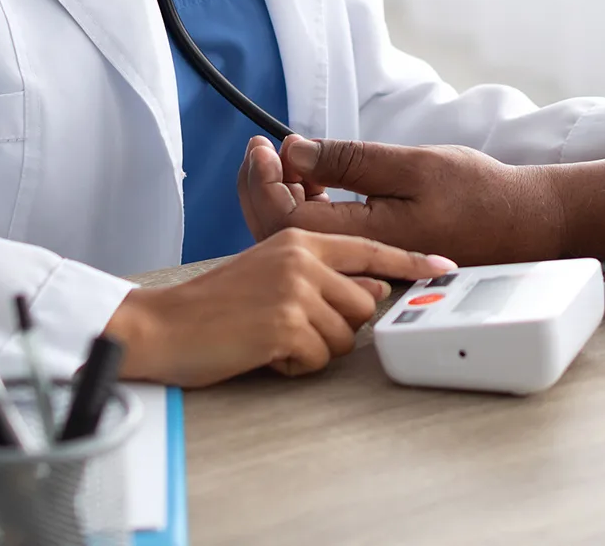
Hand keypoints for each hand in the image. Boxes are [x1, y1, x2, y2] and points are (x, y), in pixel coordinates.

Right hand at [103, 229, 456, 386]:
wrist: (161, 326)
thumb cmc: (213, 306)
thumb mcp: (272, 272)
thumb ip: (323, 275)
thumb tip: (373, 288)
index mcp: (301, 240)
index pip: (371, 249)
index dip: (412, 261)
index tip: (443, 267)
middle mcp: (303, 259)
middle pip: (364, 304)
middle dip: (338, 326)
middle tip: (293, 329)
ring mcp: (295, 291)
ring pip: (345, 335)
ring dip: (314, 349)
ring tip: (273, 339)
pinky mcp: (285, 325)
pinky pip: (318, 358)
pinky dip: (295, 365)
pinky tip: (264, 353)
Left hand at [242, 135, 566, 267]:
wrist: (523, 224)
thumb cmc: (478, 193)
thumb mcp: (413, 164)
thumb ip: (350, 161)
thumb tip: (293, 153)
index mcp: (366, 239)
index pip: (285, 219)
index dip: (263, 182)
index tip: (264, 146)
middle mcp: (359, 261)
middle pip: (282, 234)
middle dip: (261, 188)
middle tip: (262, 150)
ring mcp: (366, 264)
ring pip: (300, 240)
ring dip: (282, 198)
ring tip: (287, 161)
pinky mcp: (375, 259)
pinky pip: (323, 242)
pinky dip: (307, 210)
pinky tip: (316, 183)